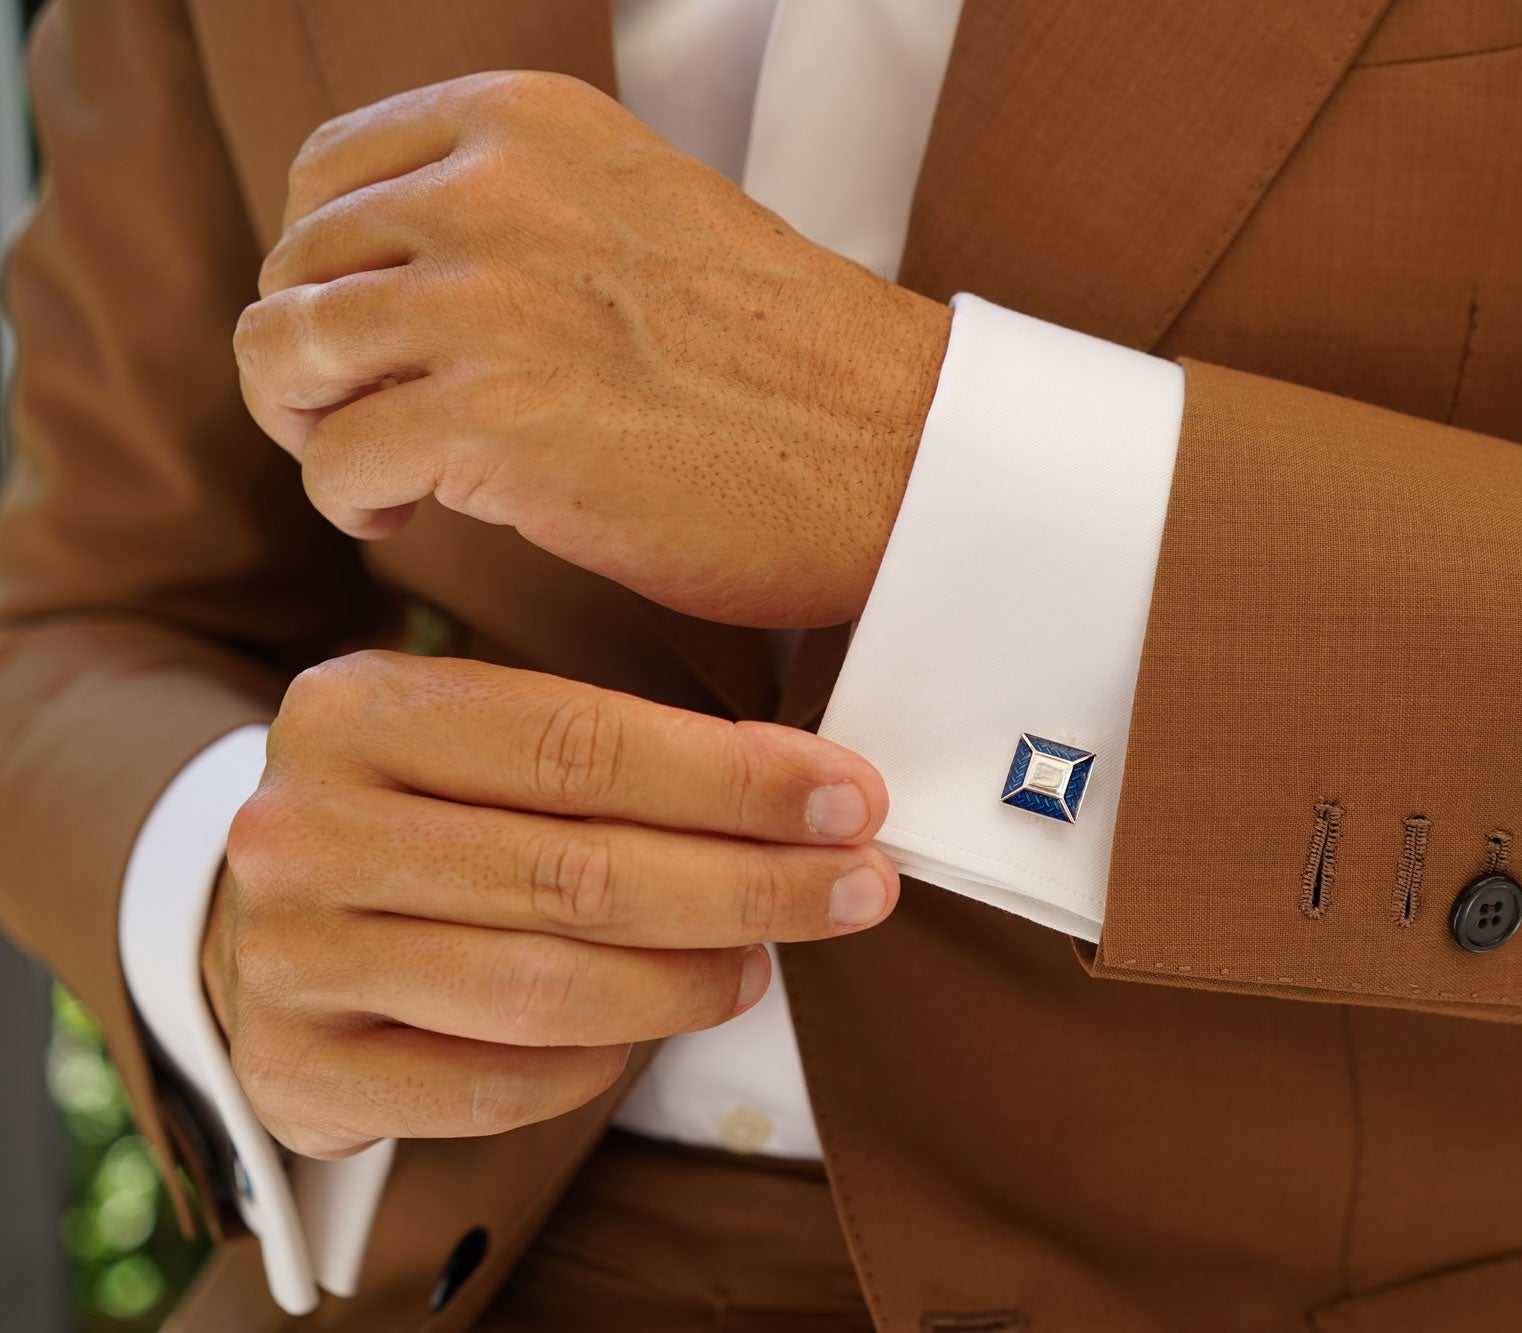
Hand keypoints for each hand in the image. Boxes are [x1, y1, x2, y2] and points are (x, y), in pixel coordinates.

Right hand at [202, 651, 897, 1158]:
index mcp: (360, 707)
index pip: (582, 744)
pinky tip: (650, 1030)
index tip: (851, 800)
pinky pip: (496, 1086)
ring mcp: (289, 956)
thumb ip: (614, 749)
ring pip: (546, 988)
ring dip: (690, 983)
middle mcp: (305, 828)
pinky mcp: (298, 1070)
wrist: (263, 916)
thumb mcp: (479, 734)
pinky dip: (598, 1065)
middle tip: (858, 888)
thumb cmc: (425, 812)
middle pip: (579, 872)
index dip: (736, 780)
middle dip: (751, 885)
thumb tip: (812, 792)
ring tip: (763, 962)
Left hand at [235, 70, 952, 627]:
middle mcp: (492, 190)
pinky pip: (333, 465)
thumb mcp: (635, 213)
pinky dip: (353, 505)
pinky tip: (412, 519)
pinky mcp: (492, 422)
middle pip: (293, 269)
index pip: (326, 174)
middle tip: (380, 424)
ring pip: (283, 355)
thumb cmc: (784, 361)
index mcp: (528, 122)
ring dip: (312, 428)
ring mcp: (488, 302)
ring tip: (382, 473)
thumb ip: (513, 212)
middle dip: (318, 362)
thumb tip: (382, 277)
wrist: (894, 453)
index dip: (328, 270)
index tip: (379, 339)